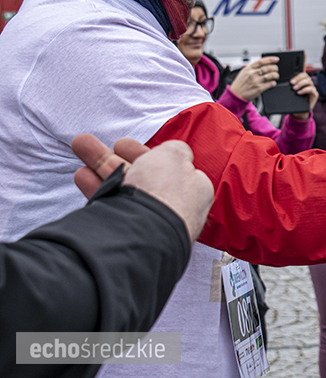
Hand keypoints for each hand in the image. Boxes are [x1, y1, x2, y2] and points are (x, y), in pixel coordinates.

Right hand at [71, 134, 213, 242]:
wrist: (143, 233)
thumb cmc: (165, 191)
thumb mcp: (174, 155)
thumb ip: (175, 149)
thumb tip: (176, 151)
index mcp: (193, 190)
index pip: (169, 168)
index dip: (145, 153)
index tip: (122, 144)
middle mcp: (172, 207)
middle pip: (140, 177)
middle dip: (113, 157)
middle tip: (90, 143)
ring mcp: (148, 222)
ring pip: (122, 189)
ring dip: (100, 166)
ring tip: (80, 147)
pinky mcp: (127, 235)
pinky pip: (111, 208)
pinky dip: (96, 189)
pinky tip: (82, 175)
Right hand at [228, 57, 279, 101]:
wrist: (236, 95)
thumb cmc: (240, 84)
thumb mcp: (244, 72)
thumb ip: (252, 68)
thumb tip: (263, 63)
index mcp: (249, 68)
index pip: (262, 61)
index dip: (271, 59)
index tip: (276, 59)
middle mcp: (253, 74)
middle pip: (268, 67)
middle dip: (275, 68)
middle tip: (276, 70)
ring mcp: (256, 81)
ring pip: (271, 75)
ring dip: (276, 75)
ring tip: (276, 76)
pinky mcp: (259, 88)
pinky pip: (271, 84)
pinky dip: (274, 83)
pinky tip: (272, 82)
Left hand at [289, 71, 318, 119]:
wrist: (299, 112)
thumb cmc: (294, 102)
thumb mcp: (291, 94)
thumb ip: (289, 87)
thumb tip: (282, 83)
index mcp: (303, 82)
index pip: (302, 74)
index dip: (297, 75)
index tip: (290, 80)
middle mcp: (309, 84)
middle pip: (306, 76)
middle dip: (298, 78)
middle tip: (291, 83)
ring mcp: (312, 89)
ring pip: (308, 81)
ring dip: (300, 84)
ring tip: (294, 88)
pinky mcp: (315, 94)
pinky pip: (311, 89)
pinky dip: (304, 90)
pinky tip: (299, 93)